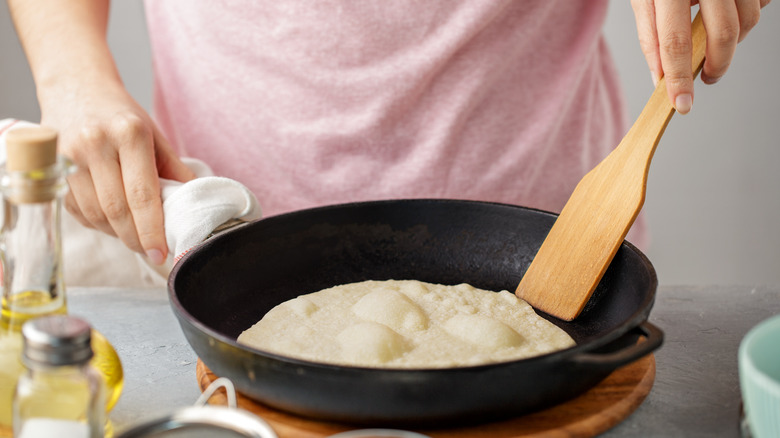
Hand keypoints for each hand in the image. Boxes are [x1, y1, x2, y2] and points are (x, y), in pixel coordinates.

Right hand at [39, 80, 195, 263]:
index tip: (161, 253)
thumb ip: (175, 171)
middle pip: (117, 210)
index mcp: (130, 134)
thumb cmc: (121, 117)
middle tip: (149, 250)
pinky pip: (76, 209)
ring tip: (132, 234)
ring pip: (94, 213)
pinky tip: (109, 219)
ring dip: (115, 233)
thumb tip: (195, 204)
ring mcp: (68, 156)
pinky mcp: (51, 168)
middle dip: (135, 238)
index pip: (142, 195)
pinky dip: (95, 222)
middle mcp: (96, 143)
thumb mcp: (155, 136)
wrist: (77, 87)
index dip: (152, 230)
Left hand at [631, 0, 769, 113]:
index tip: (681, 105)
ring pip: (748, 21)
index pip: (673, 40)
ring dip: (732, 40)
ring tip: (712, 36)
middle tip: (706, 77)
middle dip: (717, 65)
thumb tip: (659, 77)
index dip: (678, 78)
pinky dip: (748, 15)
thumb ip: (650, 36)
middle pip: (723, 34)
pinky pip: (761, 3)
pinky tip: (729, 8)